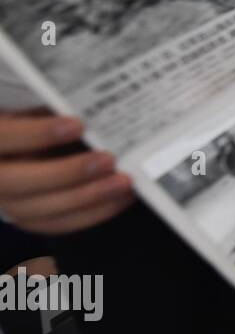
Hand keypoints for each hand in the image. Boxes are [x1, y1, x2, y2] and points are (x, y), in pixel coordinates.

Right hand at [0, 110, 134, 234]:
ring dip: (87, 198)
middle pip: (17, 183)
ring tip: (124, 183)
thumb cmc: (34, 123)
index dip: (38, 133)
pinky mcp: (28, 218)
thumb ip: (54, 111)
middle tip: (107, 160)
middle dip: (67, 173)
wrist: (24, 150)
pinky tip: (122, 198)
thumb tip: (92, 109)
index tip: (77, 125)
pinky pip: (58, 223)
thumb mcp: (36, 110)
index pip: (3, 137)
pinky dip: (93, 213)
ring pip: (39, 210)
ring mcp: (7, 201)